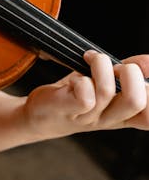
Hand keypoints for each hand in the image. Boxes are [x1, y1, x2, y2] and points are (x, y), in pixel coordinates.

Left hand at [24, 51, 148, 139]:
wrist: (41, 116)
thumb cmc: (76, 96)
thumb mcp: (106, 85)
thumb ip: (127, 74)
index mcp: (124, 115)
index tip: (146, 71)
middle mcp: (109, 119)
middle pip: (137, 101)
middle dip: (130, 73)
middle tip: (115, 67)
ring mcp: (88, 117)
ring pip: (106, 91)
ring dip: (100, 65)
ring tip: (92, 59)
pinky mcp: (67, 109)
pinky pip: (84, 96)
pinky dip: (82, 78)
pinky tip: (76, 76)